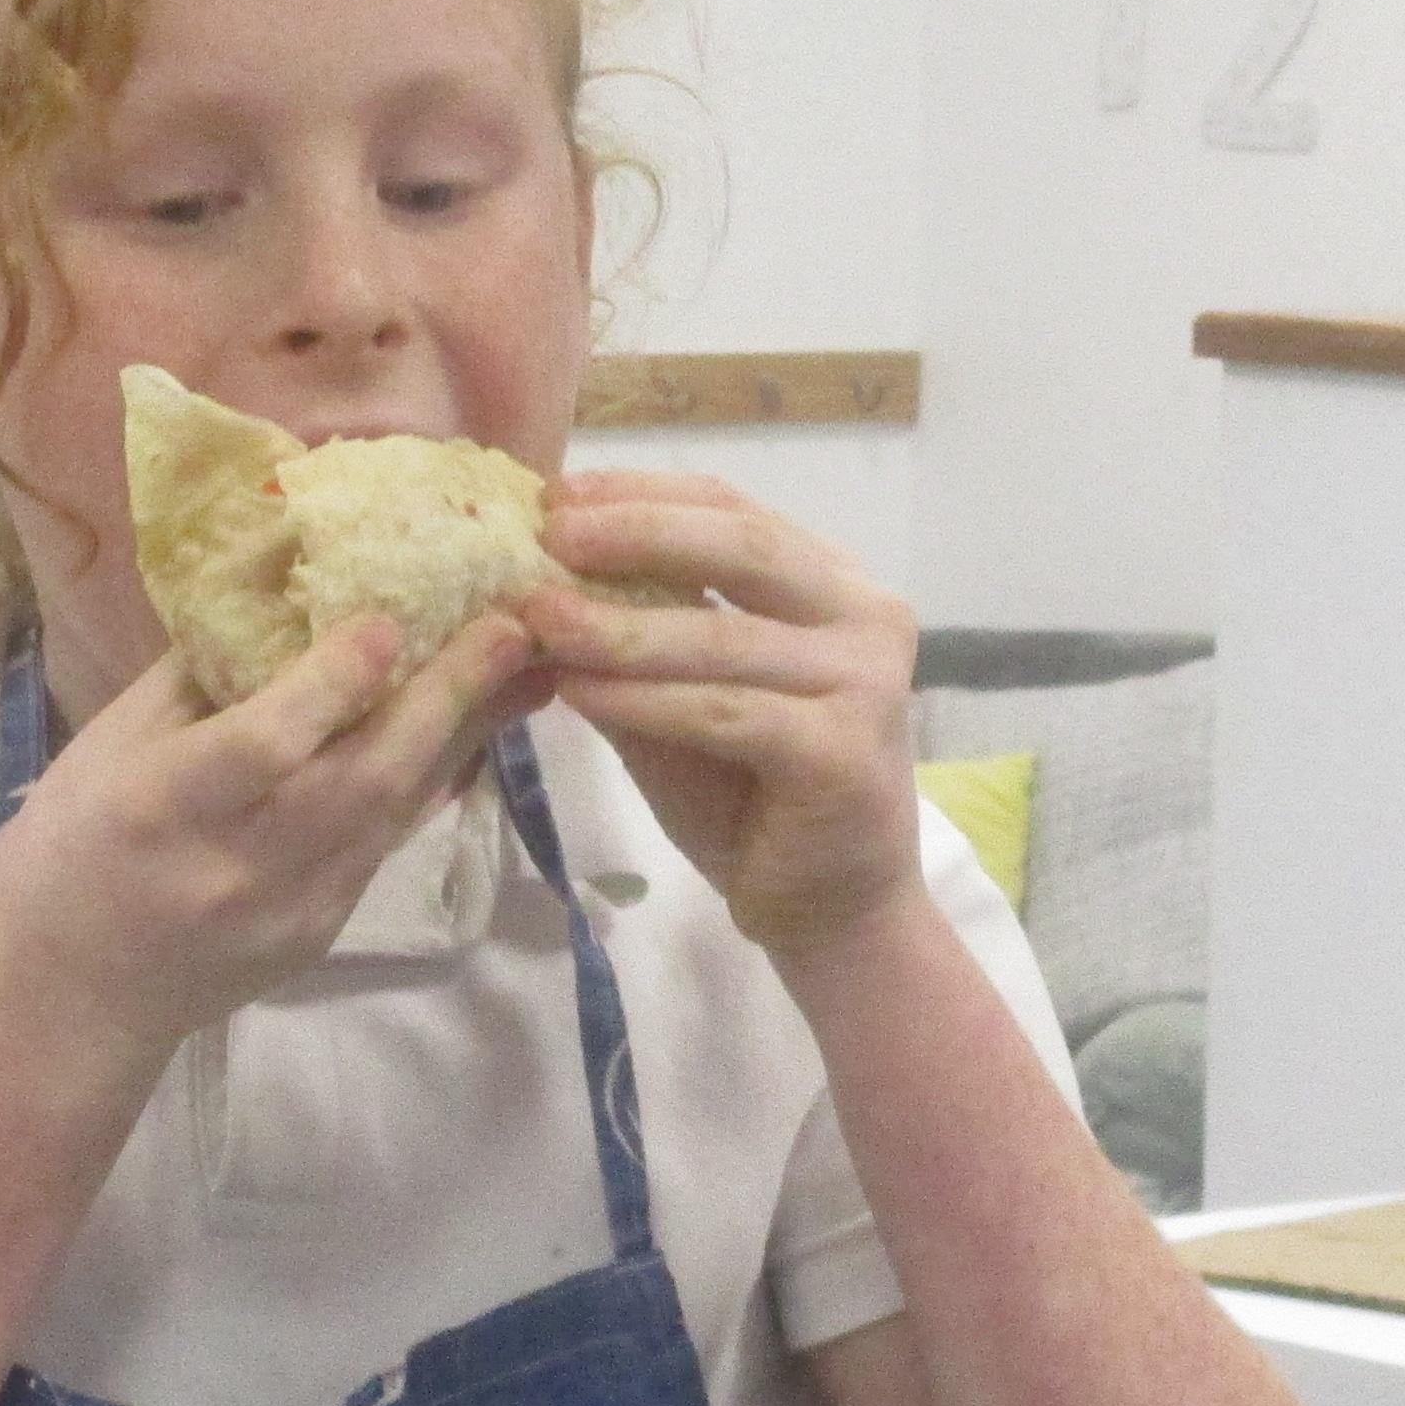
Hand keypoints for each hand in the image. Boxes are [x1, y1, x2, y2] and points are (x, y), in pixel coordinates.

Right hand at [0, 608, 535, 1066]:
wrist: (71, 996)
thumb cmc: (69, 849)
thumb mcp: (105, 749)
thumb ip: (197, 679)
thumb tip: (284, 594)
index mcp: (167, 805)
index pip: (265, 744)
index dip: (332, 683)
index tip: (390, 620)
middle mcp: (240, 864)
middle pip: (363, 779)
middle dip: (445, 698)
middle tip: (513, 626)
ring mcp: (291, 909)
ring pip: (395, 812)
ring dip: (464, 737)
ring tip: (523, 671)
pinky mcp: (322, 932)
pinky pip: (387, 844)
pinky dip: (430, 783)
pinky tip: (469, 733)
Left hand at [523, 475, 922, 957]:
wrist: (832, 910)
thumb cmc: (754, 800)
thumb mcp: (683, 699)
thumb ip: (638, 637)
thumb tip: (538, 576)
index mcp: (833, 585)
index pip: (735, 510)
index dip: (643, 495)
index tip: (556, 494)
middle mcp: (865, 616)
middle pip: (742, 547)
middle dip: (636, 533)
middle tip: (548, 533)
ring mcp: (866, 682)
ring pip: (724, 636)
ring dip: (619, 626)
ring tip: (539, 620)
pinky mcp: (843, 752)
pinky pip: (723, 712)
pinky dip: (644, 700)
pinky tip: (578, 693)